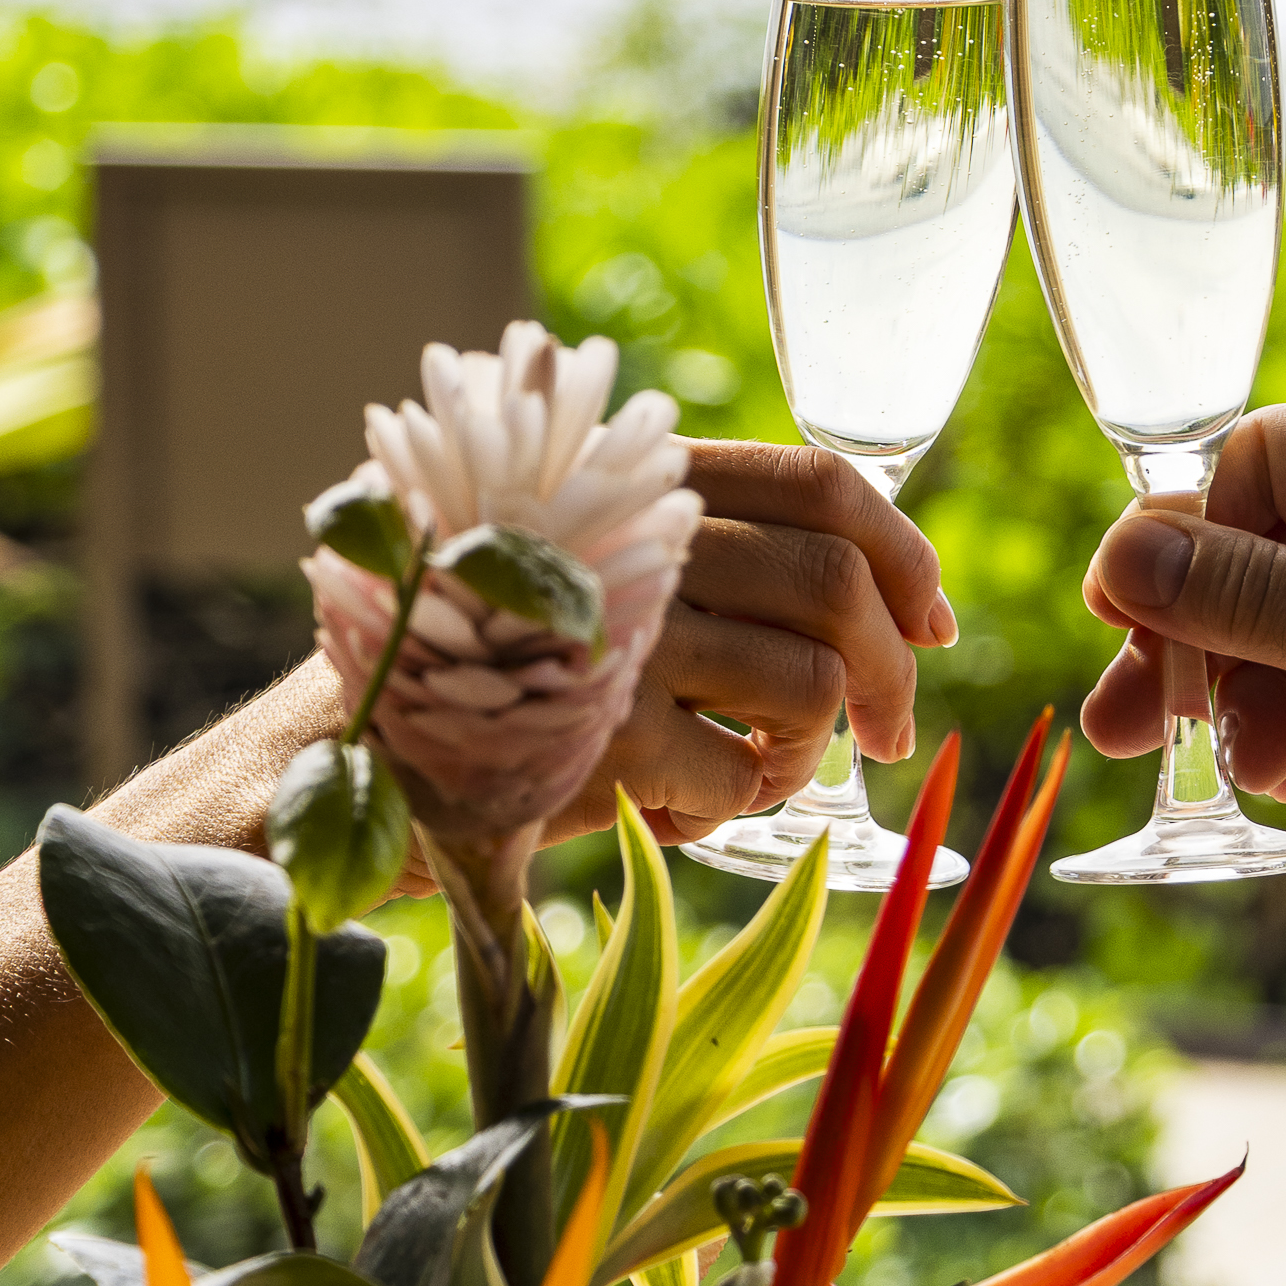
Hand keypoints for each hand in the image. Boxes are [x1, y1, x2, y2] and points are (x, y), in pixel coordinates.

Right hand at [548, 441, 954, 847]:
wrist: (355, 743)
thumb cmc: (511, 658)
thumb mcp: (606, 565)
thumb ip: (726, 554)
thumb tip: (909, 612)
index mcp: (643, 480)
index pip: (818, 481)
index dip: (903, 553)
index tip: (930, 622)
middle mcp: (634, 536)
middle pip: (835, 583)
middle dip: (893, 670)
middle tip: (888, 731)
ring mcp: (620, 633)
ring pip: (812, 684)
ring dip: (806, 748)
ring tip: (754, 768)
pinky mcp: (604, 735)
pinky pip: (743, 776)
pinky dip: (731, 805)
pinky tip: (673, 805)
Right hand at [1079, 404, 1285, 978]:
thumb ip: (1244, 594)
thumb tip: (1122, 554)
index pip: (1265, 461)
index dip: (1186, 531)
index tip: (1123, 610)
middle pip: (1258, 556)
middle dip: (1194, 635)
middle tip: (1128, 713)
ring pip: (1280, 638)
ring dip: (1240, 701)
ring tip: (1236, 762)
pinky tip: (1282, 780)